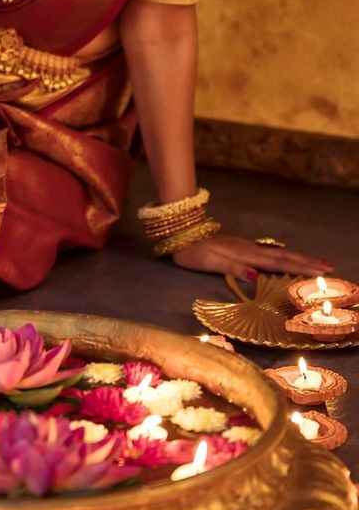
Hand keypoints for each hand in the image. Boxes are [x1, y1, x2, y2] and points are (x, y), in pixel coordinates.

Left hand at [171, 234, 333, 279]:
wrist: (179, 233)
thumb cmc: (192, 252)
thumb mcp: (209, 262)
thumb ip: (233, 267)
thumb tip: (257, 276)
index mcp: (245, 255)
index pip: (279, 263)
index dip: (300, 267)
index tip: (322, 271)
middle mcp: (249, 249)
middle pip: (284, 256)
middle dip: (307, 261)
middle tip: (329, 266)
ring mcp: (245, 246)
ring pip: (278, 252)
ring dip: (298, 257)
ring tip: (315, 262)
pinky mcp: (240, 247)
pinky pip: (269, 252)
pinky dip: (283, 256)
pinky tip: (285, 257)